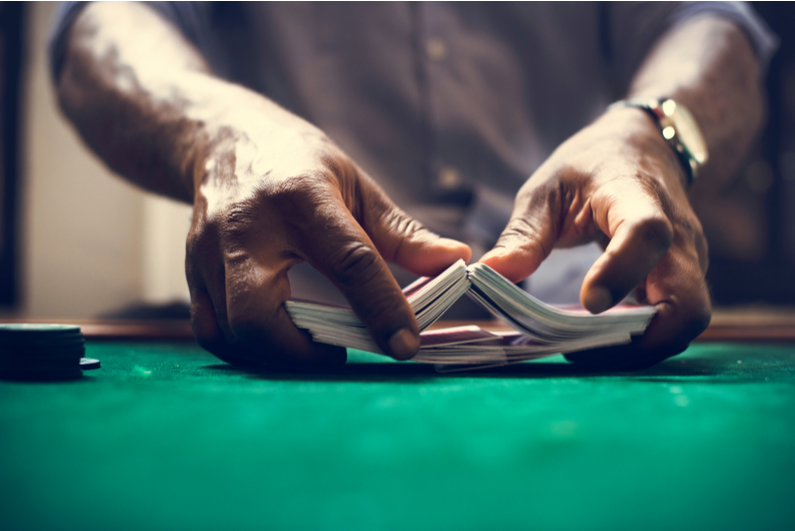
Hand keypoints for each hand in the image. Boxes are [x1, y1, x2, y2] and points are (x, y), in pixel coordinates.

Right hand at [186, 117, 470, 368]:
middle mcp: (245, 227)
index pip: (348, 262)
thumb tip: (455, 262)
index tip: (406, 344)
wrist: (223, 139)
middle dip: (302, 353)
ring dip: (276, 356)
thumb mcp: (356, 183)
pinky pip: (211, 329)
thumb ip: (402, 231)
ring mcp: (208, 251)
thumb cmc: (298, 161)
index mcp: (300, 197)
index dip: (382, 309)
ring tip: (313, 347)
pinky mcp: (191, 269)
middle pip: (259, 315)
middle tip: (340, 352)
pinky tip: (278, 339)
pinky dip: (246, 348)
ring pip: (231, 331)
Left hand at [480, 108, 710, 367]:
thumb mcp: (547, 189)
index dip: (621, 271)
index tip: (587, 302)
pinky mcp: (683, 279)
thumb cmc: (590, 166)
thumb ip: (523, 233)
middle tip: (582, 350)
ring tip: (583, 350)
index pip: (647, 234)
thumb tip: (488, 273)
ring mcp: (688, 261)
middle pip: (687, 302)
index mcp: (637, 198)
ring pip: (685, 321)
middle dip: (641, 340)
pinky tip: (599, 341)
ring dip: (639, 347)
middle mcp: (677, 235)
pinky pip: (673, 321)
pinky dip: (641, 339)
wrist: (642, 148)